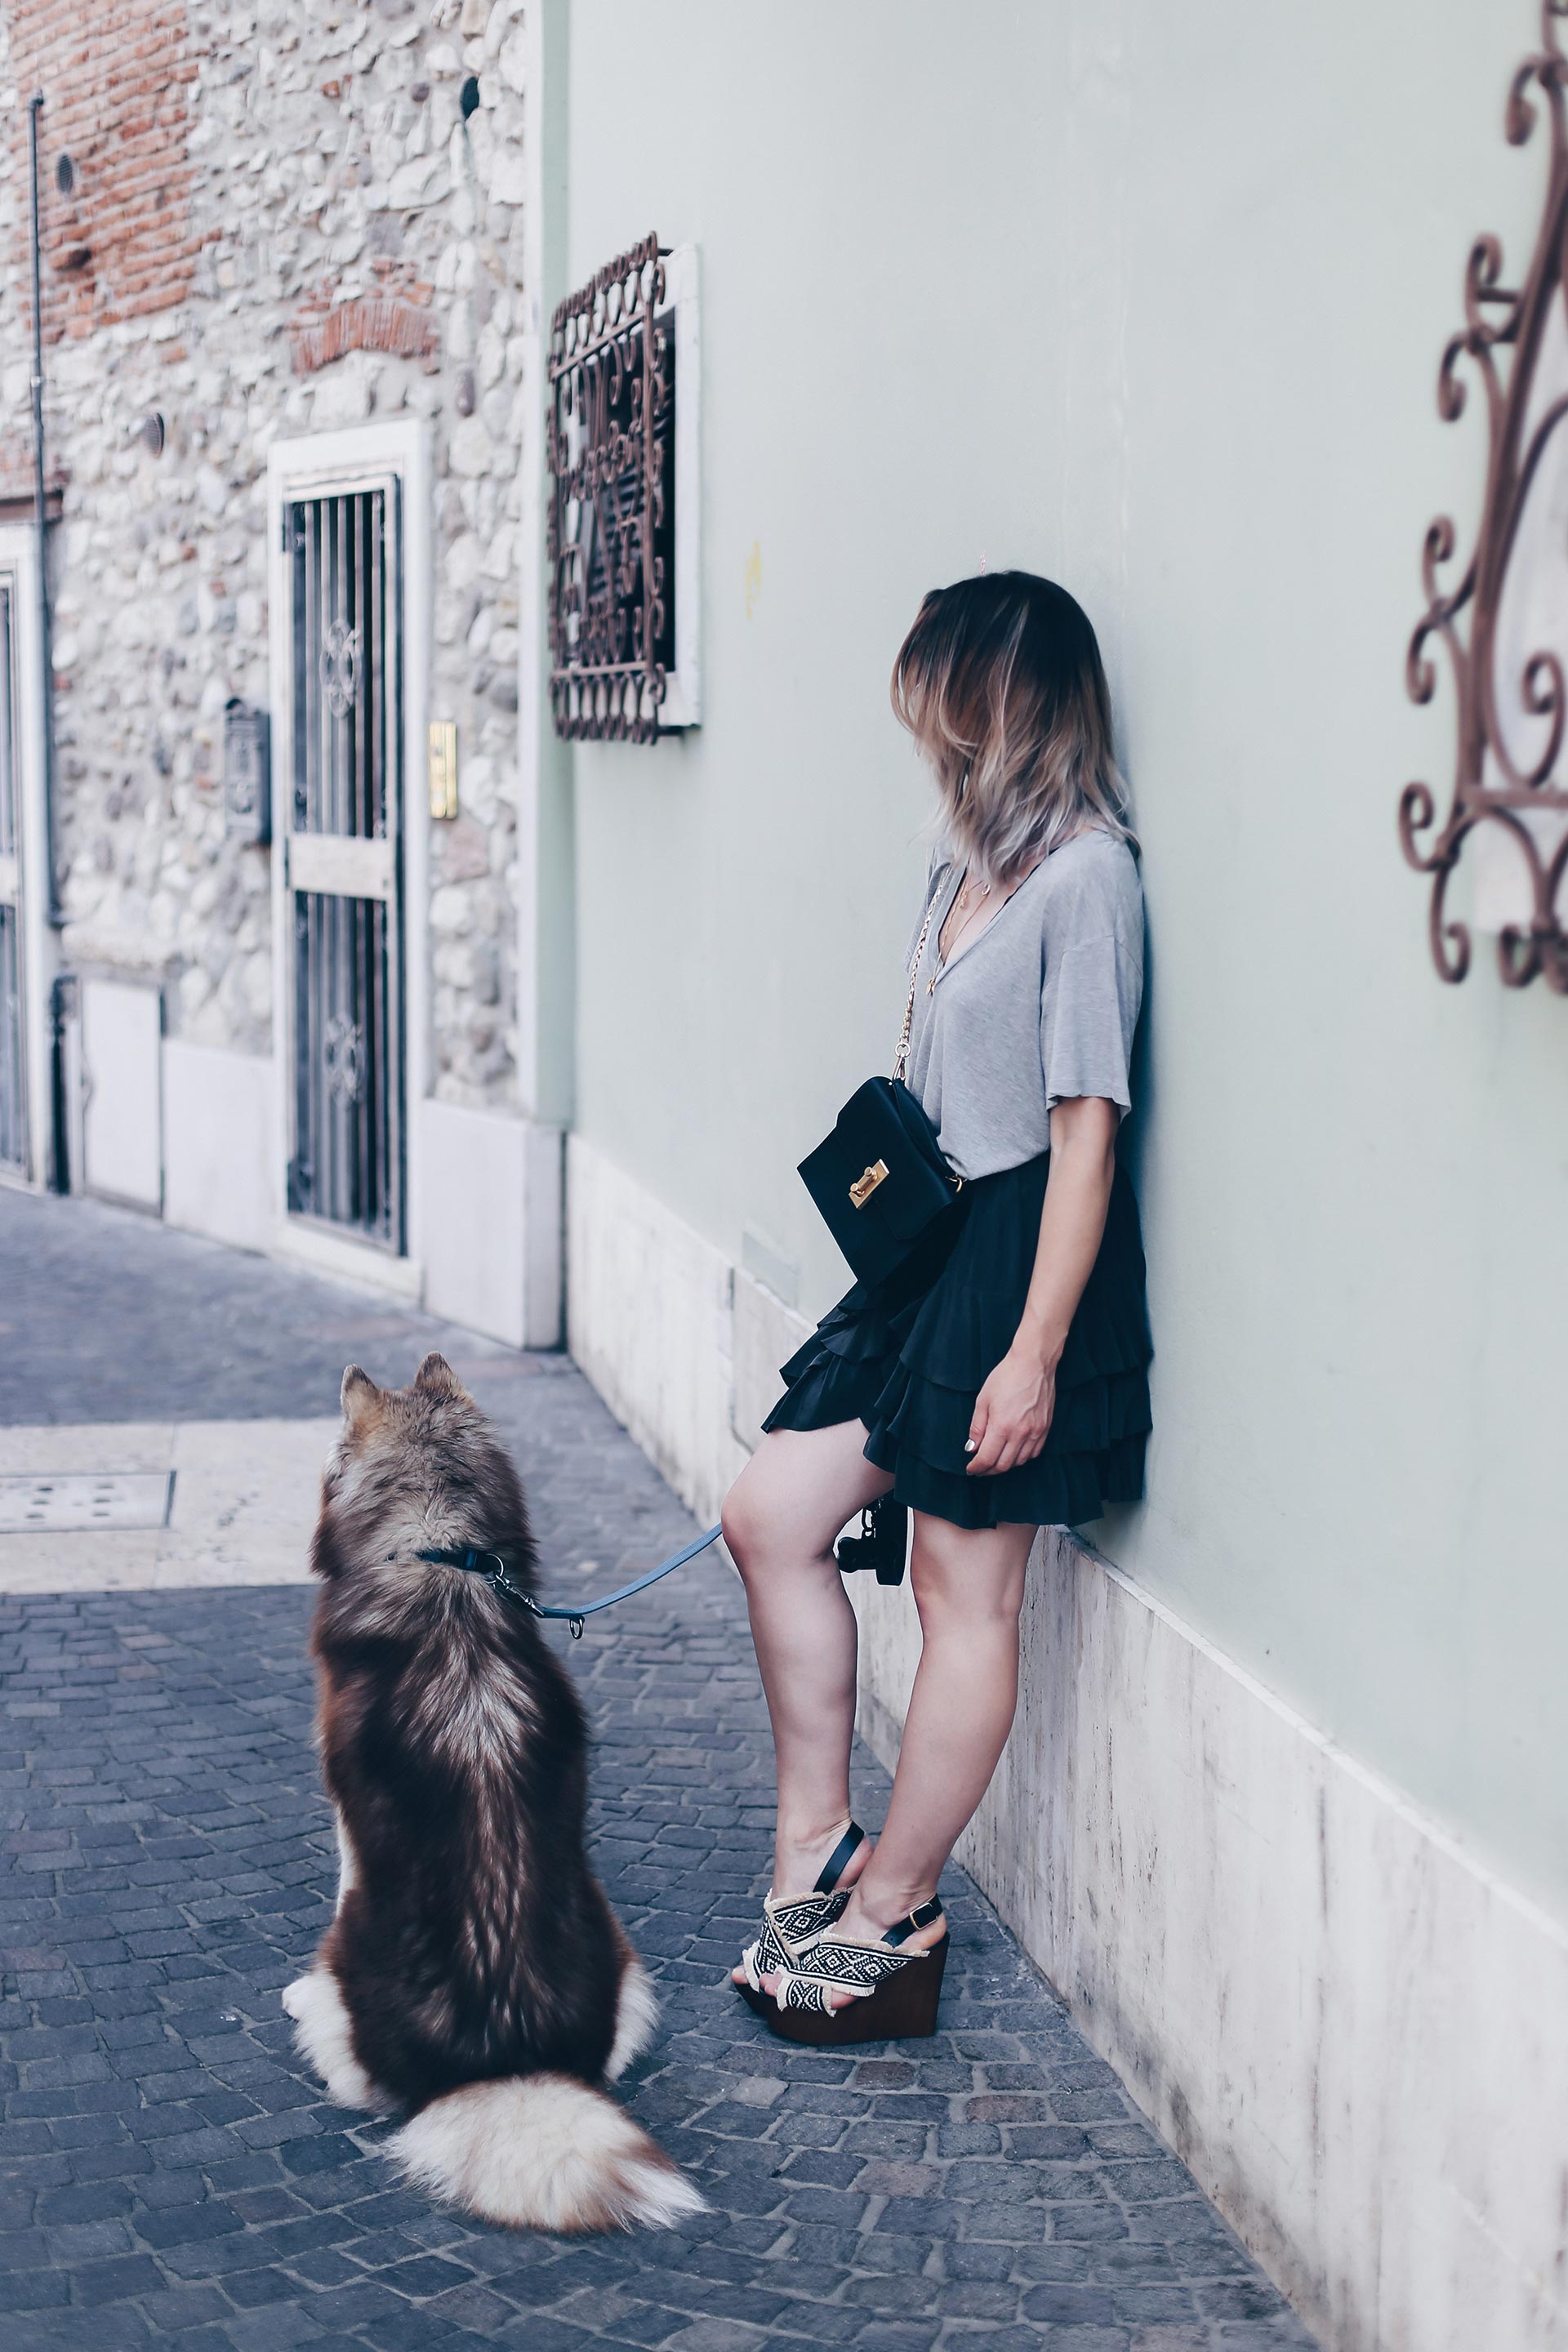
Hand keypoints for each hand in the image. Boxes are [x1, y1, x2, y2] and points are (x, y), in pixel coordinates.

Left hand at [965, 1345, 1056, 1475]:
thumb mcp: (983, 1400)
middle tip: (980, 1468)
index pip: (987, 1459)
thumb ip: (977, 1427)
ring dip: (1005, 1465)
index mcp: (1001, 1427)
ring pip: (1019, 1462)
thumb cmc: (1006, 1377)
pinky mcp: (1045, 1428)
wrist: (1034, 1364)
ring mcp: (1035, 1432)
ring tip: (995, 1461)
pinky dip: (1021, 1458)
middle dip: (988, 1470)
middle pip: (1003, 1465)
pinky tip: (1013, 1452)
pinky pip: (1034, 1453)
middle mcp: (1020, 1434)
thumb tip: (972, 1448)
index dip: (976, 1467)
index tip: (970, 1469)